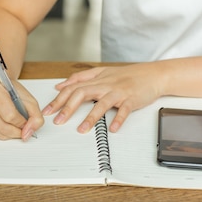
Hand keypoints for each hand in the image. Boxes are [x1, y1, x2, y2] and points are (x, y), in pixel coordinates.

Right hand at [0, 81, 43, 139]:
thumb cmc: (9, 92)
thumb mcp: (28, 99)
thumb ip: (35, 115)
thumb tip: (28, 133)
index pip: (10, 115)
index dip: (22, 123)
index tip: (26, 122)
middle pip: (3, 126)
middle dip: (17, 131)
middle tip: (22, 128)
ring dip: (10, 134)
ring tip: (15, 127)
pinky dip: (1, 134)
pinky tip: (5, 126)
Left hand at [42, 64, 165, 132]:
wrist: (154, 74)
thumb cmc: (127, 75)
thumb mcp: (101, 72)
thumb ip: (80, 78)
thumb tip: (60, 85)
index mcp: (96, 79)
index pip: (72, 88)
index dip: (58, 99)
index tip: (47, 111)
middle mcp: (105, 84)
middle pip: (82, 93)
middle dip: (68, 107)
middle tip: (58, 121)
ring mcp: (119, 92)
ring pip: (102, 103)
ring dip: (91, 117)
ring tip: (81, 129)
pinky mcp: (132, 99)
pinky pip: (125, 110)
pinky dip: (118, 119)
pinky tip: (112, 129)